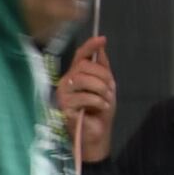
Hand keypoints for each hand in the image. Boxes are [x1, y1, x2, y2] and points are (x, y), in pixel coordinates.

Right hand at [56, 35, 115, 161]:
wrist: (97, 135)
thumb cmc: (100, 113)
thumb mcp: (107, 87)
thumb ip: (103, 68)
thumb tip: (101, 47)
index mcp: (75, 75)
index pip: (80, 55)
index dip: (90, 46)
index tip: (102, 39)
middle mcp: (66, 82)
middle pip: (82, 66)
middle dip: (101, 75)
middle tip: (110, 88)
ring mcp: (63, 95)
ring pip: (82, 79)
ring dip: (101, 89)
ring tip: (106, 100)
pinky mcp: (64, 108)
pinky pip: (83, 97)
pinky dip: (98, 101)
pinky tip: (101, 107)